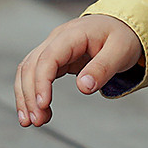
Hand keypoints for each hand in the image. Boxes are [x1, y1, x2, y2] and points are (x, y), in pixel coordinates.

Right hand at [15, 14, 144, 126]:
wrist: (122, 26)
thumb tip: (83, 87)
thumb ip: (102, 68)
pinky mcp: (54, 59)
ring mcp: (53, 48)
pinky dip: (32, 93)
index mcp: (73, 34)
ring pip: (27, 71)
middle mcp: (57, 39)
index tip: (43, 104)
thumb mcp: (120, 51)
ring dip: (25, 96)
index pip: (48, 57)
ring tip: (32, 121)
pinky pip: (35, 75)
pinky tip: (38, 111)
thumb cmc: (122, 36)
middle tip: (37, 121)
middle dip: (30, 95)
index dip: (41, 81)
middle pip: (32, 65)